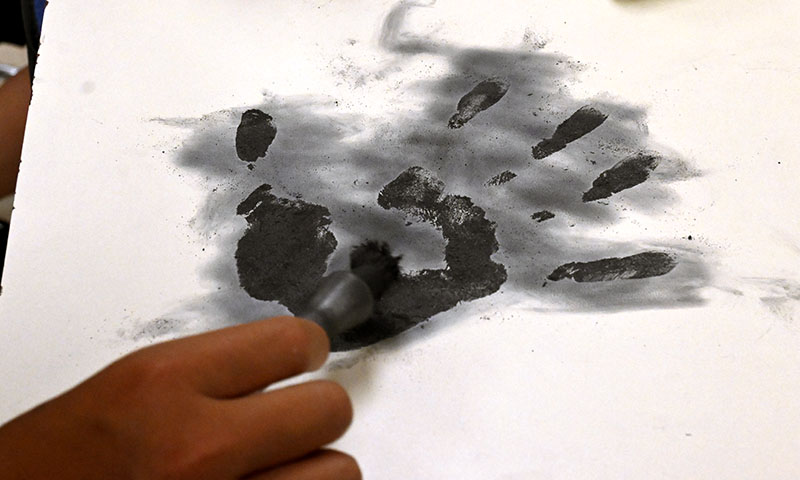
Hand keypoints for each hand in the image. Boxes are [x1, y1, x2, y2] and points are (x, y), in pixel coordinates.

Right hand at [0, 316, 359, 478]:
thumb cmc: (58, 460)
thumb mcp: (130, 386)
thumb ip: (212, 371)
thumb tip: (283, 361)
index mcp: (164, 386)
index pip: (291, 343)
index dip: (307, 348)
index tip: (306, 355)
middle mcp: (196, 448)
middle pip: (328, 410)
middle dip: (317, 409)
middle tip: (296, 415)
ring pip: (339, 473)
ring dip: (316, 466)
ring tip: (281, 464)